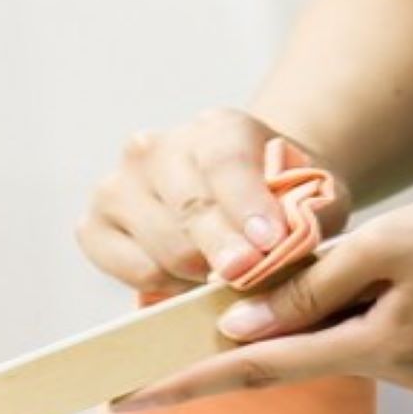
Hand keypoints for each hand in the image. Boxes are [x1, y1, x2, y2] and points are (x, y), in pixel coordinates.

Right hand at [75, 109, 344, 295]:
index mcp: (217, 128)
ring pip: (161, 248)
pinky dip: (166, 285)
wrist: (243, 196)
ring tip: (228, 275)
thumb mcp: (318, 194)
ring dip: (201, 274)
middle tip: (251, 276)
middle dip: (225, 252)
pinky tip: (193, 279)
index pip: (225, 162)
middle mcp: (156, 147)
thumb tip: (285, 243)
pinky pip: (129, 270)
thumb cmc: (282, 197)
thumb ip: (314, 213)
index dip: (245, 205)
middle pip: (190, 210)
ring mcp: (118, 185)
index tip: (268, 243)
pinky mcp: (94, 225)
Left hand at [113, 185, 412, 407]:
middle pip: (321, 344)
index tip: (132, 398)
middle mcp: (406, 375)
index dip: (191, 381)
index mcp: (380, 348)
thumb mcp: (390, 245)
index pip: (261, 369)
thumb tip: (240, 324)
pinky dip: (409, 300)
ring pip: (370, 332)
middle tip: (316, 268)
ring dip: (367, 297)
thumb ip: (312, 286)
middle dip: (302, 315)